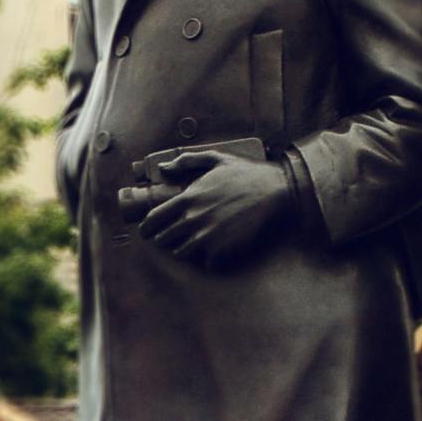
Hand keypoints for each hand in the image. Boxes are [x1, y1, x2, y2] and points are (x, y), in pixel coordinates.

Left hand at [134, 150, 299, 267]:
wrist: (276, 191)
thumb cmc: (246, 173)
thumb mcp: (216, 158)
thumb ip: (186, 161)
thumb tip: (163, 168)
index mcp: (187, 198)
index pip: (154, 220)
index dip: (146, 228)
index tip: (146, 232)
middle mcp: (193, 220)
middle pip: (164, 239)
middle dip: (163, 239)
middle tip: (167, 238)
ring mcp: (207, 237)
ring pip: (181, 253)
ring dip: (183, 249)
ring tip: (189, 244)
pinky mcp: (223, 250)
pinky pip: (206, 262)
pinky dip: (207, 259)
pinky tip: (213, 251)